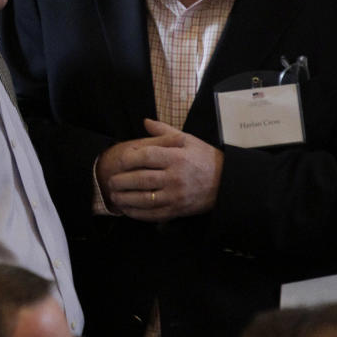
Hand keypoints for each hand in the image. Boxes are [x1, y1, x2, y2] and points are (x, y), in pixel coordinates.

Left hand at [95, 118, 222, 221]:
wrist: (226, 182)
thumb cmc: (205, 158)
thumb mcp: (188, 140)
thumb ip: (164, 131)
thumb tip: (145, 122)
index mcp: (176, 157)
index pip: (146, 156)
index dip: (128, 158)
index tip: (119, 160)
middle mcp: (175, 177)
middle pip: (141, 179)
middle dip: (122, 180)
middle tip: (110, 180)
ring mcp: (176, 196)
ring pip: (144, 199)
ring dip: (126, 198)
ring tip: (114, 195)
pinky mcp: (178, 210)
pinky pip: (153, 214)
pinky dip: (138, 213)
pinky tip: (127, 210)